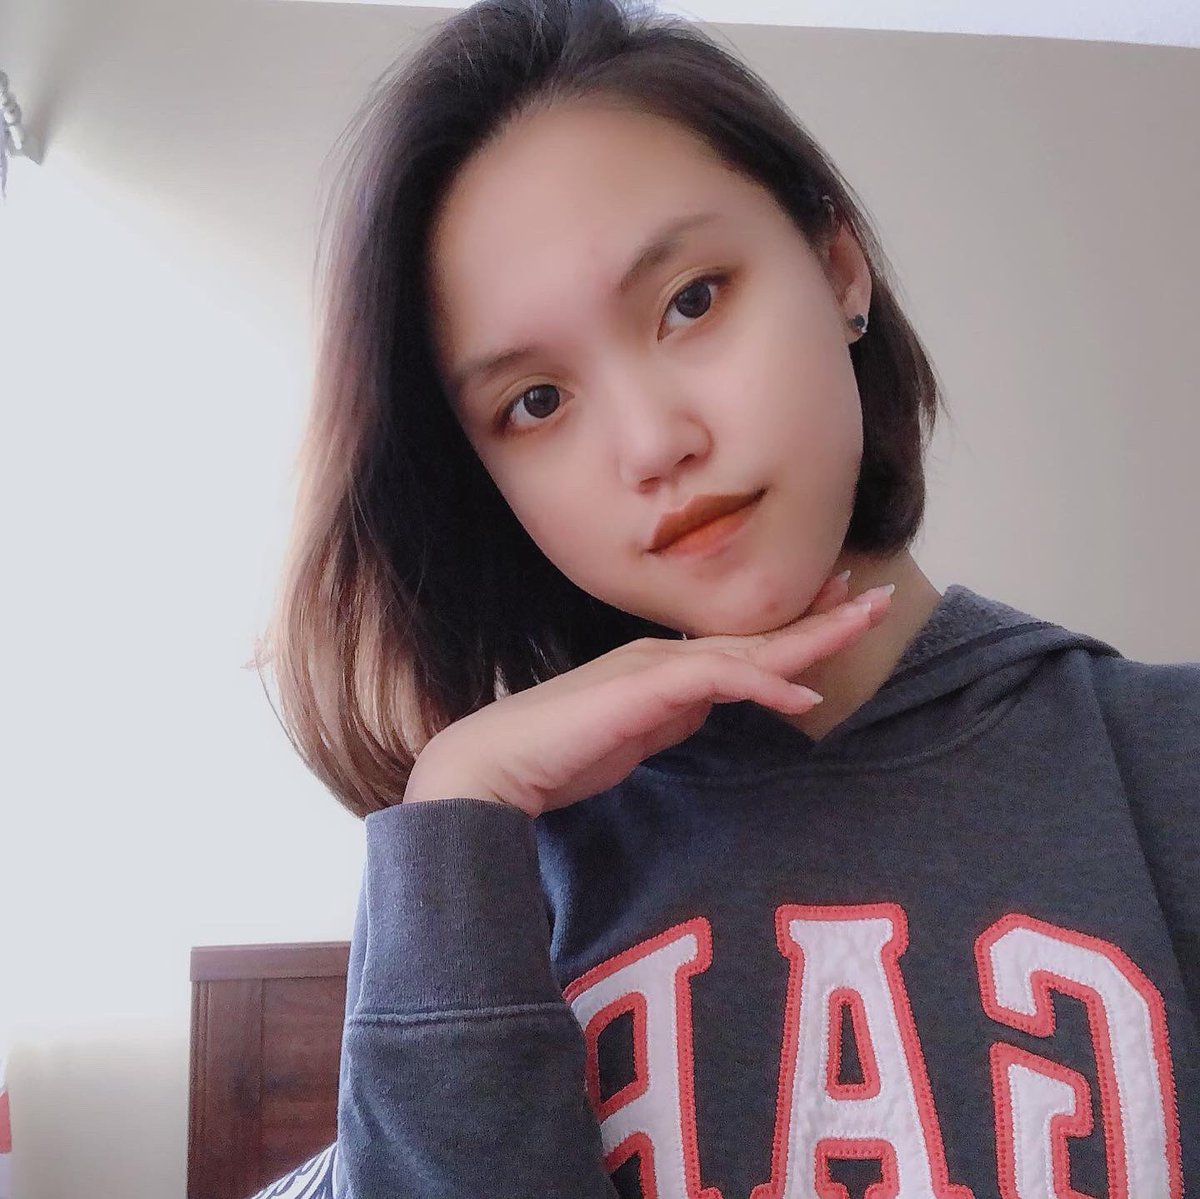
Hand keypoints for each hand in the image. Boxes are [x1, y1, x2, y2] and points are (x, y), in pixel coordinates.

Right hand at [403, 572, 894, 817]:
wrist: (499, 763)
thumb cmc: (558, 753)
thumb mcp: (635, 735)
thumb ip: (673, 716)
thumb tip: (711, 705)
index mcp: (661, 666)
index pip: (740, 644)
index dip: (792, 628)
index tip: (836, 611)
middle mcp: (664, 655)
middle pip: (756, 637)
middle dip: (819, 616)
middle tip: (872, 596)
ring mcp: (655, 665)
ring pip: (748, 647)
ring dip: (810, 636)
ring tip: (863, 619)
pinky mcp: (647, 687)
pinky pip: (720, 681)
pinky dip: (765, 686)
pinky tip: (803, 696)